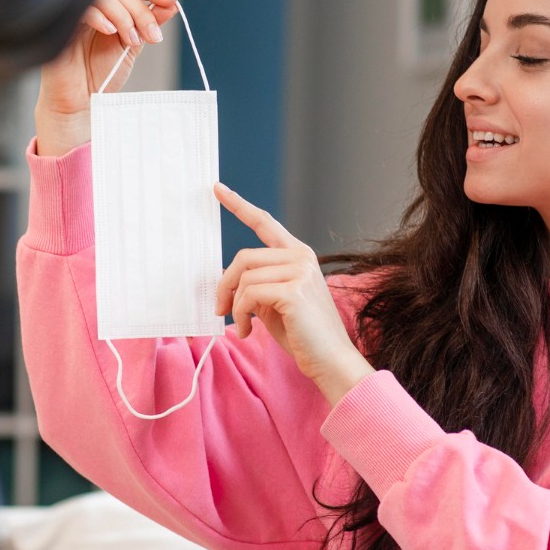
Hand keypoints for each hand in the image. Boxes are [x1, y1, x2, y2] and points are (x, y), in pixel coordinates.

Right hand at [35, 0, 179, 155]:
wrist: (80, 100)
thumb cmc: (102, 74)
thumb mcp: (132, 46)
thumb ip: (148, 25)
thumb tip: (171, 6)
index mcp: (113, 7)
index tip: (171, 0)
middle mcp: (96, 5)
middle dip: (141, 12)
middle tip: (153, 36)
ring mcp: (78, 12)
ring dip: (124, 16)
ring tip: (131, 41)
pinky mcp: (63, 23)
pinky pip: (81, 8)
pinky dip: (100, 17)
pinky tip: (110, 32)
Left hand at [213, 183, 372, 404]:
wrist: (331, 360)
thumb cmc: (303, 335)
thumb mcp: (274, 302)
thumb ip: (256, 283)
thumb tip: (225, 278)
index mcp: (298, 255)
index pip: (265, 223)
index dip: (239, 205)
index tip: (218, 189)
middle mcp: (301, 257)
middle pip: (243, 257)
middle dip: (224, 285)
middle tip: (219, 310)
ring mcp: (300, 271)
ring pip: (244, 277)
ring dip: (234, 306)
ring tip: (242, 326)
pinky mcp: (293, 291)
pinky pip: (248, 295)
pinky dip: (241, 315)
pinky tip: (249, 331)